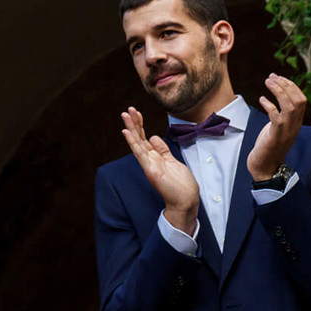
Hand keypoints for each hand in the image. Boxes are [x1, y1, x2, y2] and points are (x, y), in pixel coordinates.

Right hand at [122, 107, 198, 234]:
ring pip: (137, 142)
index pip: (145, 137)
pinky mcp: (149, 169)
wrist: (186, 200)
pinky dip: (132, 142)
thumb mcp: (173, 161)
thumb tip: (153, 136)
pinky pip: (139, 153)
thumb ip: (162, 150)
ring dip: (131, 128)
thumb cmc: (182, 184)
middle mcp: (149, 159)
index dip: (140, 125)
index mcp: (155, 156)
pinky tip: (127, 132)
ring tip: (125, 115)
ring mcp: (148, 163)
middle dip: (134, 123)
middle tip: (128, 109)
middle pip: (139, 137)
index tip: (136, 113)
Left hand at [246, 75, 307, 181]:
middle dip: (286, 85)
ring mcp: (287, 132)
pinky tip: (261, 100)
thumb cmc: (269, 144)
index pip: (301, 100)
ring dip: (279, 91)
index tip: (278, 77)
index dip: (291, 86)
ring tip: (267, 82)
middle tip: (271, 77)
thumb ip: (281, 113)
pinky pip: (277, 118)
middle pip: (299, 101)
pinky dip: (270, 106)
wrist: (265, 166)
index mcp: (296, 122)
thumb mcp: (277, 126)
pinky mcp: (276, 137)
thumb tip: (277, 94)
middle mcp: (295, 126)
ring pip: (291, 107)